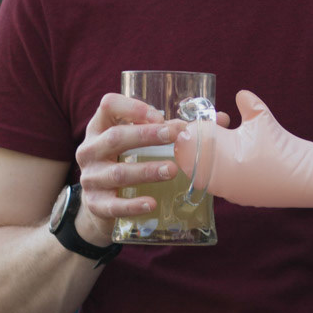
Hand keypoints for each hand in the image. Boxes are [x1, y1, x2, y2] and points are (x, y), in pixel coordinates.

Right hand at [74, 95, 179, 235]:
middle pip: (115, 137)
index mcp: (100, 128)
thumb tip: (221, 119)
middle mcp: (90, 150)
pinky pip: (114, 205)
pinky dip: (133, 205)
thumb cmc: (127, 164)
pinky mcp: (96, 205)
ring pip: (118, 173)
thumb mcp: (138, 143)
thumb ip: (172, 130)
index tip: (159, 114)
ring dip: (147, 170)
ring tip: (172, 170)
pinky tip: (152, 203)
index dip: (132, 107)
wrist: (101, 207)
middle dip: (146, 135)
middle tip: (174, 135)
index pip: (108, 105)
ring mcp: (91, 179)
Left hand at [173, 90, 312, 210]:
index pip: (187, 141)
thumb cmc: (279, 145)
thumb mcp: (261, 117)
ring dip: (210, 156)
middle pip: (190, 159)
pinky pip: (217, 183)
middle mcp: (216, 175)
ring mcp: (225, 190)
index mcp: (217, 152)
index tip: (206, 122)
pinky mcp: (235, 198)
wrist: (302, 176)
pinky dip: (221, 170)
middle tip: (217, 131)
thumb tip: (240, 95)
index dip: (193, 129)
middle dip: (200, 142)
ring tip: (230, 143)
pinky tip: (238, 159)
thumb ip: (246, 103)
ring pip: (203, 172)